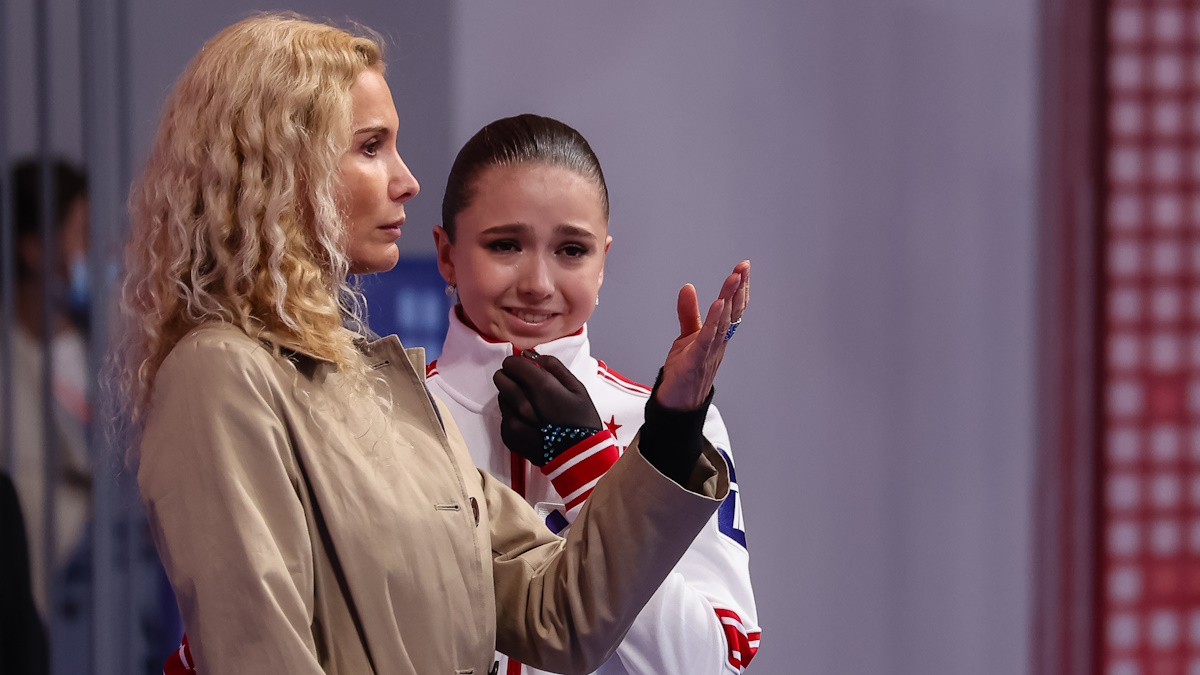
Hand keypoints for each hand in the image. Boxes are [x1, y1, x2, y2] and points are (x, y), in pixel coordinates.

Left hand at [493, 352, 603, 465]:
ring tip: (530, 405)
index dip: (518, 363)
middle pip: (501, 378)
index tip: (525, 367)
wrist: (579, 457)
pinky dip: (512, 414)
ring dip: (511, 396)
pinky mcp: (509, 436)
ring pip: (501, 397)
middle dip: (511, 377)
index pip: (512, 364)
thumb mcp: (577, 387)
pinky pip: (503, 416)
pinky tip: (529, 420)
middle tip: (525, 384)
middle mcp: (523, 404)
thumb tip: (531, 355)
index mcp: (541, 387)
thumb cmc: (581, 421)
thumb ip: (553, 366)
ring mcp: (513, 421)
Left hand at [655, 260, 749, 409]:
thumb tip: (688, 287)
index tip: (743, 268)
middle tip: (743, 267)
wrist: (678, 403)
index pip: (733, 309)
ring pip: (722, 322)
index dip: (739, 289)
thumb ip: (689, 312)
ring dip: (728, 299)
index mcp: (718, 336)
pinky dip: (713, 321)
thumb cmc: (686, 371)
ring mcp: (709, 352)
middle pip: (732, 312)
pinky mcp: (696, 360)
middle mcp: (718, 342)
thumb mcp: (687, 336)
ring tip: (733, 279)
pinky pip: (706, 339)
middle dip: (738, 288)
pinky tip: (718, 304)